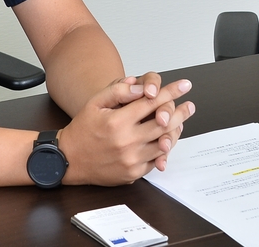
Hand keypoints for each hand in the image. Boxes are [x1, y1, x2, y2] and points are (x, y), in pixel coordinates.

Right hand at [57, 75, 194, 184]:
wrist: (69, 160)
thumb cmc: (82, 129)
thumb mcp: (95, 103)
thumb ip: (118, 90)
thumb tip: (141, 86)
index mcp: (118, 121)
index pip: (151, 102)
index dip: (170, 92)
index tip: (184, 85)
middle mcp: (127, 142)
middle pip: (163, 124)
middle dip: (180, 112)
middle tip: (189, 105)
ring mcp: (131, 160)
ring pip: (163, 144)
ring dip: (175, 131)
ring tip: (182, 121)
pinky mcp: (132, 173)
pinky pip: (155, 160)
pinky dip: (164, 149)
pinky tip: (167, 139)